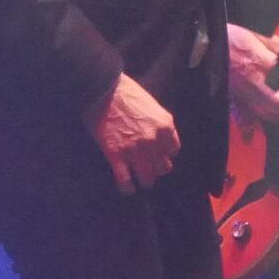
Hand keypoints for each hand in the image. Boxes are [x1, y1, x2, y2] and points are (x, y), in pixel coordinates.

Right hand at [83, 73, 180, 194]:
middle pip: (163, 167)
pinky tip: (127, 189)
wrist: (104, 90)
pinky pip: (125, 180)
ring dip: (145, 181)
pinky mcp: (116, 155)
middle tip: (151, 168)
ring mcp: (135, 150)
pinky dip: (127, 188)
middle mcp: (153, 141)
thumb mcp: (152, 105)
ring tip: (141, 182)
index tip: (160, 154)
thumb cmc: (127, 92)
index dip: (167, 153)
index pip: (174, 150)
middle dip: (157, 169)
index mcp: (165, 126)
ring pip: (147, 177)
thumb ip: (158, 123)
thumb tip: (159, 136)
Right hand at [227, 23, 278, 123]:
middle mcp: (251, 93)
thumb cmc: (229, 40)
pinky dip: (258, 123)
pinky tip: (261, 129)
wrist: (203, 46)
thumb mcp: (256, 40)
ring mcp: (242, 97)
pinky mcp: (235, 96)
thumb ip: (276, 53)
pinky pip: (250, 115)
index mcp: (258, 80)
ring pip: (266, 114)